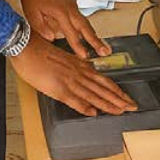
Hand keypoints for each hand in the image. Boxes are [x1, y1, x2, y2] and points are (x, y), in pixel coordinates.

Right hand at [11, 34, 136, 116]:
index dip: (116, 90)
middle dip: (119, 98)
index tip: (126, 98)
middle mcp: (78, 73)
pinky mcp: (57, 87)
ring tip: (120, 111)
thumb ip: (75, 68)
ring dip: (108, 104)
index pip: (103, 80)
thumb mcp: (63, 60)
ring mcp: (69, 80)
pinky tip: (93, 112)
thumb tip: (85, 77)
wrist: (27, 46)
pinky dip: (84, 106)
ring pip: (93, 94)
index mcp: (80, 66)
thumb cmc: (41, 52)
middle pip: (103, 88)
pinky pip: (73, 99)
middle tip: (132, 107)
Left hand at [17, 0, 109, 58]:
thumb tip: (52, 39)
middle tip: (106, 52)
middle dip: (96, 41)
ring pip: (86, 23)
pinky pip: (82, 19)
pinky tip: (90, 35)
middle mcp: (70, 9)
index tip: (85, 56)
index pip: (71, 32)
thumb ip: (41, 27)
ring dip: (94, 35)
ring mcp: (72, 6)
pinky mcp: (71, 5)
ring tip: (103, 47)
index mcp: (61, 12)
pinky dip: (88, 29)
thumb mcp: (31, 12)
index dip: (78, 45)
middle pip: (86, 27)